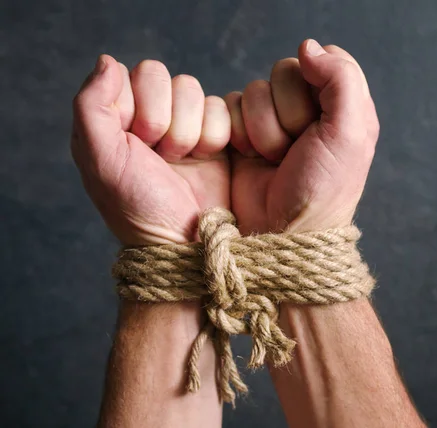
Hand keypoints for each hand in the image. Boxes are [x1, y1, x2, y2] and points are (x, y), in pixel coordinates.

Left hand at [72, 56, 230, 245]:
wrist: (188, 240)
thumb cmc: (140, 206)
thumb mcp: (102, 161)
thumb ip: (92, 106)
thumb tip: (107, 60)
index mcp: (116, 119)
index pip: (132, 75)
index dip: (138, 107)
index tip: (138, 144)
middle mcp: (150, 117)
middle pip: (164, 77)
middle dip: (166, 120)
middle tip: (162, 155)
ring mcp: (184, 124)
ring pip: (194, 90)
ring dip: (190, 130)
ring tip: (184, 161)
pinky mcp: (215, 134)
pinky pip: (222, 107)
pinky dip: (215, 135)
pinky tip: (207, 160)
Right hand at [227, 39, 378, 234]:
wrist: (280, 231)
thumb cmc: (322, 189)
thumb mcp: (349, 134)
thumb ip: (340, 80)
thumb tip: (308, 46)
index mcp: (343, 105)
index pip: (325, 60)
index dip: (317, 85)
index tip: (319, 123)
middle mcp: (308, 108)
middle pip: (286, 71)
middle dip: (288, 113)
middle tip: (296, 148)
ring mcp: (274, 119)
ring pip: (256, 89)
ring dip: (263, 128)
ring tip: (275, 159)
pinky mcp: (243, 131)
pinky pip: (231, 104)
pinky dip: (239, 132)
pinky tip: (253, 158)